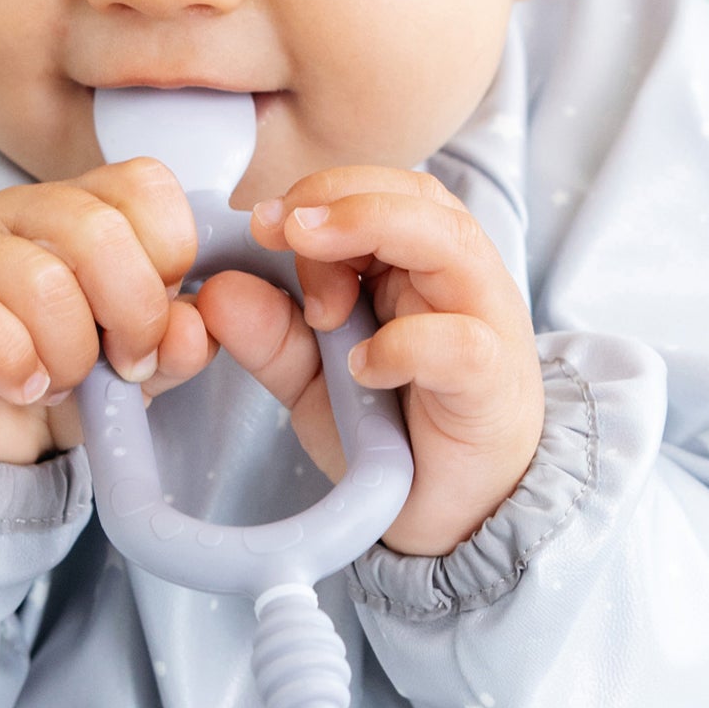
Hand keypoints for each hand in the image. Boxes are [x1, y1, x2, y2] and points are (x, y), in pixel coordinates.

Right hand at [0, 160, 218, 464]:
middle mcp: (24, 210)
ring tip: (60, 381)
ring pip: (41, 281)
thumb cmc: (51, 369)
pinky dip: (12, 364)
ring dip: (68, 354)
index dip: (169, 255)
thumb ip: (173, 345)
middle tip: (123, 366)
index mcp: (84, 207)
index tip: (160, 317)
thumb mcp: (130, 363)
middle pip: (99, 231)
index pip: (145, 184)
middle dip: (131, 315)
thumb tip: (192, 332)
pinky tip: (19, 386)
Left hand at [193, 167, 544, 556]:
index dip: (320, 192)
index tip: (260, 224)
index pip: (380, 189)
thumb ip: (270, 335)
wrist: (446, 518)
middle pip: (417, 197)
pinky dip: (403, 344)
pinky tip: (361, 370)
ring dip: (375, 235)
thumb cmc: (392, 431)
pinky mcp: (492, 383)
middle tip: (282, 230)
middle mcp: (457, 279)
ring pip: (449, 242)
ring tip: (317, 287)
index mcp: (415, 264)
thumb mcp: (312, 378)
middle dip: (341, 200)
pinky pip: (458, 342)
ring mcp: (485, 324)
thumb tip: (216, 291)